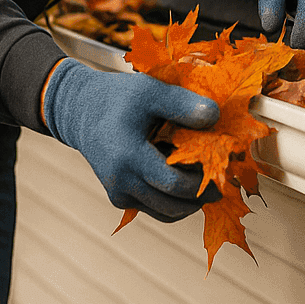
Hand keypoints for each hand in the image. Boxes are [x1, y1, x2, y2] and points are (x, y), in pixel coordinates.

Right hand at [42, 59, 219, 221]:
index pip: (173, 184)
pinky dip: (174, 201)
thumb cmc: (118, 98)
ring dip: (189, 202)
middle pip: (173, 204)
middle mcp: (121, 182)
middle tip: (222, 180)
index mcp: (128, 156)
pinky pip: (155, 209)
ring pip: (166, 212)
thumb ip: (181, 103)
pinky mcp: (119, 198)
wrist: (81, 110)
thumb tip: (215, 117)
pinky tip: (185, 181)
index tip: (222, 169)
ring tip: (206, 181)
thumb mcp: (150, 91)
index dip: (202, 182)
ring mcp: (119, 193)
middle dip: (201, 195)